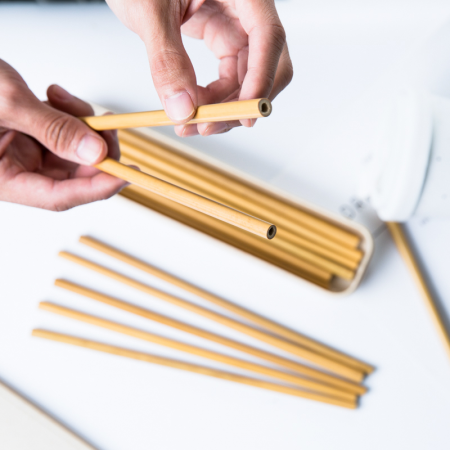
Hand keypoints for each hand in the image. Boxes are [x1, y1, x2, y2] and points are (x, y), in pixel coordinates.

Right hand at [0, 60, 126, 210]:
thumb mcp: (5, 102)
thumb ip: (52, 129)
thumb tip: (96, 153)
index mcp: (1, 179)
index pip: (59, 196)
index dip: (98, 188)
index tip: (127, 175)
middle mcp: (15, 172)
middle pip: (73, 175)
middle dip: (94, 149)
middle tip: (104, 124)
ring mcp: (24, 155)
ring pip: (73, 152)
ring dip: (81, 125)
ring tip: (62, 98)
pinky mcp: (30, 137)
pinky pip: (63, 133)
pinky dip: (68, 114)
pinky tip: (55, 96)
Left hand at [106, 0, 292, 136]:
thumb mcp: (149, 9)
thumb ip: (166, 57)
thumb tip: (182, 108)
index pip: (268, 36)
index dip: (261, 79)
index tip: (243, 114)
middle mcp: (246, 8)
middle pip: (267, 64)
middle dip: (242, 102)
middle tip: (211, 126)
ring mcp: (235, 24)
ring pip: (246, 77)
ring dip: (223, 107)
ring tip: (191, 124)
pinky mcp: (220, 36)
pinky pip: (227, 77)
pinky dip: (212, 98)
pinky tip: (192, 107)